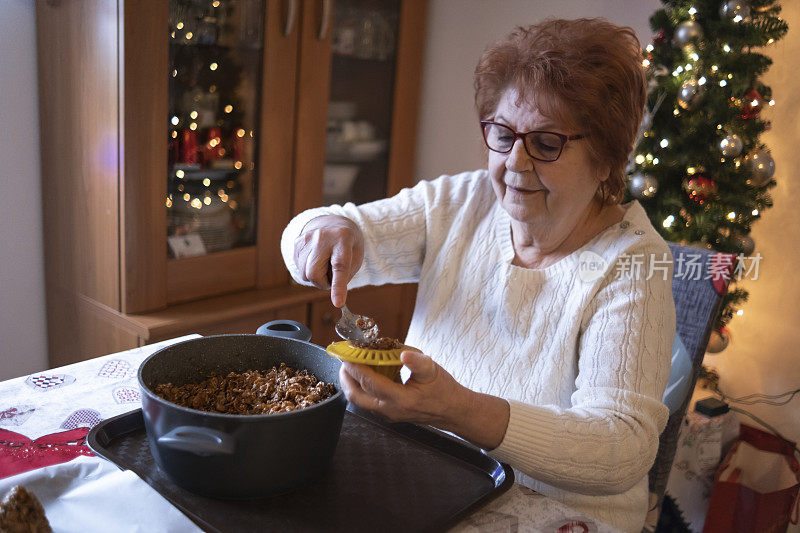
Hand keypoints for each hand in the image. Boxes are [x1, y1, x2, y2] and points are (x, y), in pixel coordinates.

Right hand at [294, 215, 363, 306]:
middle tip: (332, 276)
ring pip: (305, 274)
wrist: (335, 223)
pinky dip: (309, 270)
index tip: (338, 302)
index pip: (340, 266)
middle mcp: (322, 236)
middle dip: (323, 282)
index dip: (338, 286)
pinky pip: (300, 269)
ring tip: (325, 263)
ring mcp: (306, 238)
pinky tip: (316, 260)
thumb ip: (345, 274)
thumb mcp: (357, 256)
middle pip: (314, 273)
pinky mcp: (297, 243)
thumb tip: (329, 288)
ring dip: (316, 276)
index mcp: (343, 238)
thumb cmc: (349, 244)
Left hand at [339, 350, 465, 427]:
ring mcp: (388, 415)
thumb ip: (418, 362)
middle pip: (356, 396)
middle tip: (344, 360)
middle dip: (346, 378)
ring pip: (360, 401)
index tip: (348, 354)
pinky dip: (361, 388)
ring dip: (352, 383)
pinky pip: (368, 402)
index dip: (356, 367)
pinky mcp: (389, 415)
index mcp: (401, 400)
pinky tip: (366, 375)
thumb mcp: (433, 371)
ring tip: (351, 366)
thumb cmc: (444, 390)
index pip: (370, 383)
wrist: (453, 411)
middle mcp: (391, 410)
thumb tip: (404, 354)